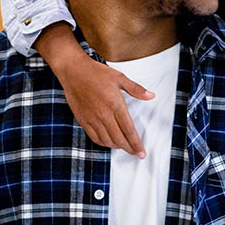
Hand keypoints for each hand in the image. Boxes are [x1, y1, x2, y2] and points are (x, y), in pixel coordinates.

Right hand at [41, 33, 153, 156]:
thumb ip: (136, 89)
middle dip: (129, 148)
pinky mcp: (83, 120)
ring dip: (117, 146)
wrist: (73, 71)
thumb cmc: (96, 73)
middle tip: (136, 153)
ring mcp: (92, 119)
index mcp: (115, 104)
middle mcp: (104, 114)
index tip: (142, 153)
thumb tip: (151, 96)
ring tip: (124, 146)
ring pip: (107, 141)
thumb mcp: (119, 78)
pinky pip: (94, 137)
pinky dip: (103, 143)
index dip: (136, 144)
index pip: (129, 130)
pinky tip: (109, 142)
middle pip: (119, 139)